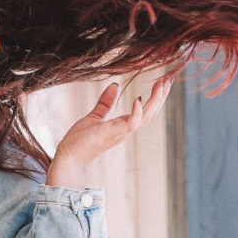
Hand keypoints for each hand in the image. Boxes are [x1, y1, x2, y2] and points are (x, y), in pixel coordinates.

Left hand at [46, 74, 175, 187]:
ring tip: (161, 85)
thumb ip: (106, 102)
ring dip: (155, 101)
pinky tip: (139, 99)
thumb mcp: (95, 116)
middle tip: (168, 80)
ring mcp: (121, 132)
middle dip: (161, 97)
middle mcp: (125, 129)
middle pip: (150, 113)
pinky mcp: (113, 133)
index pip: (145, 111)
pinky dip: (137, 112)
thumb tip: (115, 85)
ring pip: (146, 117)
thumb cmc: (80, 141)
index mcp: (123, 125)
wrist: (69, 157)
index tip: (162, 82)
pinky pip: (131, 123)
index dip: (155, 97)